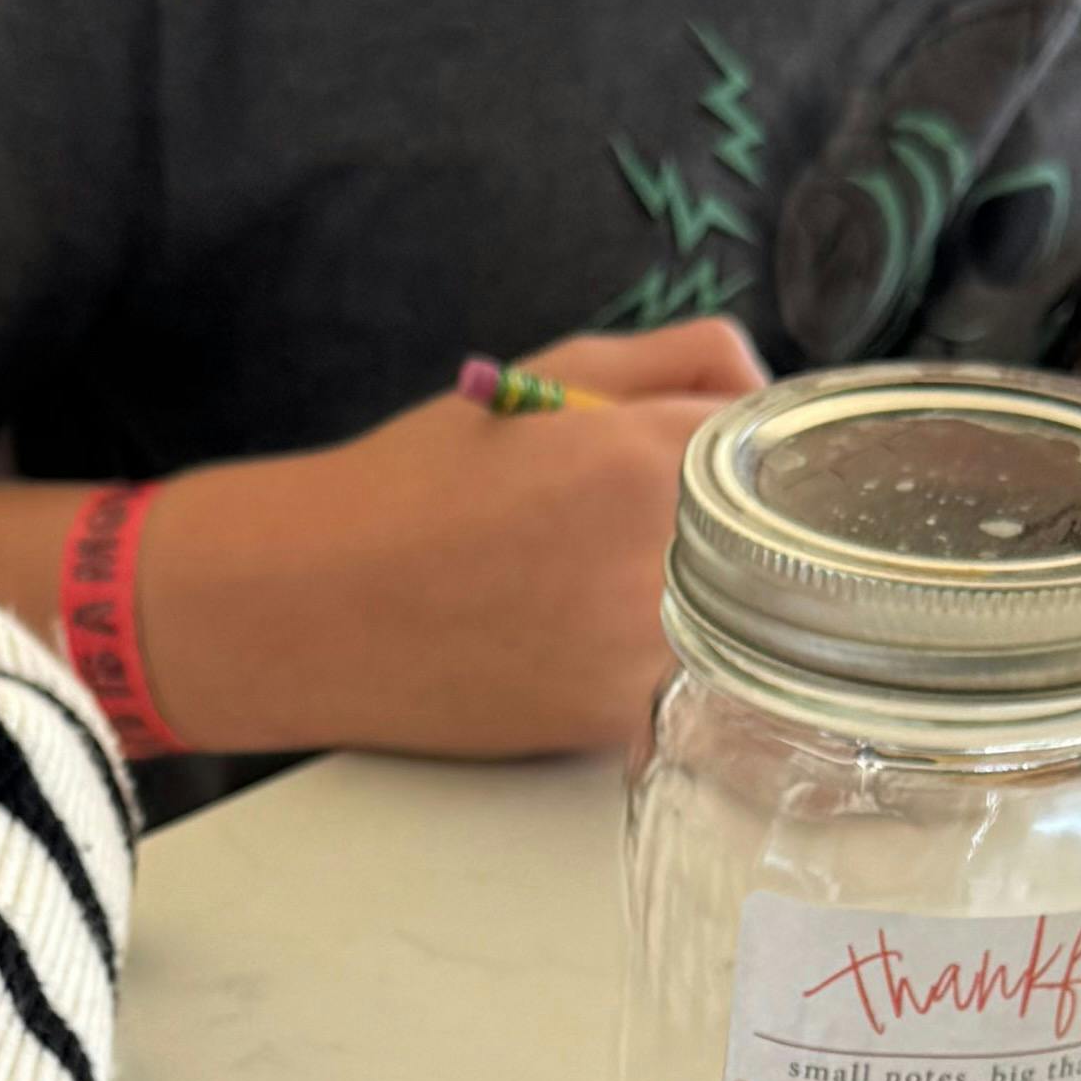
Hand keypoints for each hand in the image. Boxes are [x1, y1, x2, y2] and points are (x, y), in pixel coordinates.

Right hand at [148, 315, 765, 759]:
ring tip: (595, 575)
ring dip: (699, 590)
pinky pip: (687, 676)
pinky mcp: (619, 721)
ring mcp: (644, 652)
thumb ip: (677, 360)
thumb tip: (764, 388)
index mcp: (647, 459)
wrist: (310, 608)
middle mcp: (661, 561)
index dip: (738, 441)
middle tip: (632, 516)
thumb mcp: (549, 373)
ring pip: (737, 611)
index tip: (704, 451)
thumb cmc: (416, 482)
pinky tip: (583, 632)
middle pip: (766, 530)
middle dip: (720, 514)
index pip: (770, 441)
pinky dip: (657, 653)